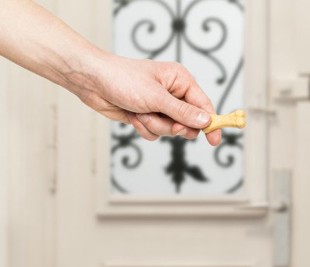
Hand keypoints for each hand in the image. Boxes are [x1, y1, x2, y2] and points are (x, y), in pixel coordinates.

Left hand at [74, 54, 221, 145]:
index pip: (204, 105)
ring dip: (155, 126)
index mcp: (181, 81)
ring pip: (170, 130)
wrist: (92, 81)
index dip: (211, 123)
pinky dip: (145, 128)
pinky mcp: (148, 116)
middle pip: (189, 122)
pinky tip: (133, 116)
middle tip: (170, 125)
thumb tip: (206, 121)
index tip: (214, 140)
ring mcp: (160, 106)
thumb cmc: (122, 79)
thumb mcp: (156, 98)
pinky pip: (156, 133)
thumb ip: (183, 112)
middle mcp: (173, 94)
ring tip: (140, 113)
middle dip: (175, 126)